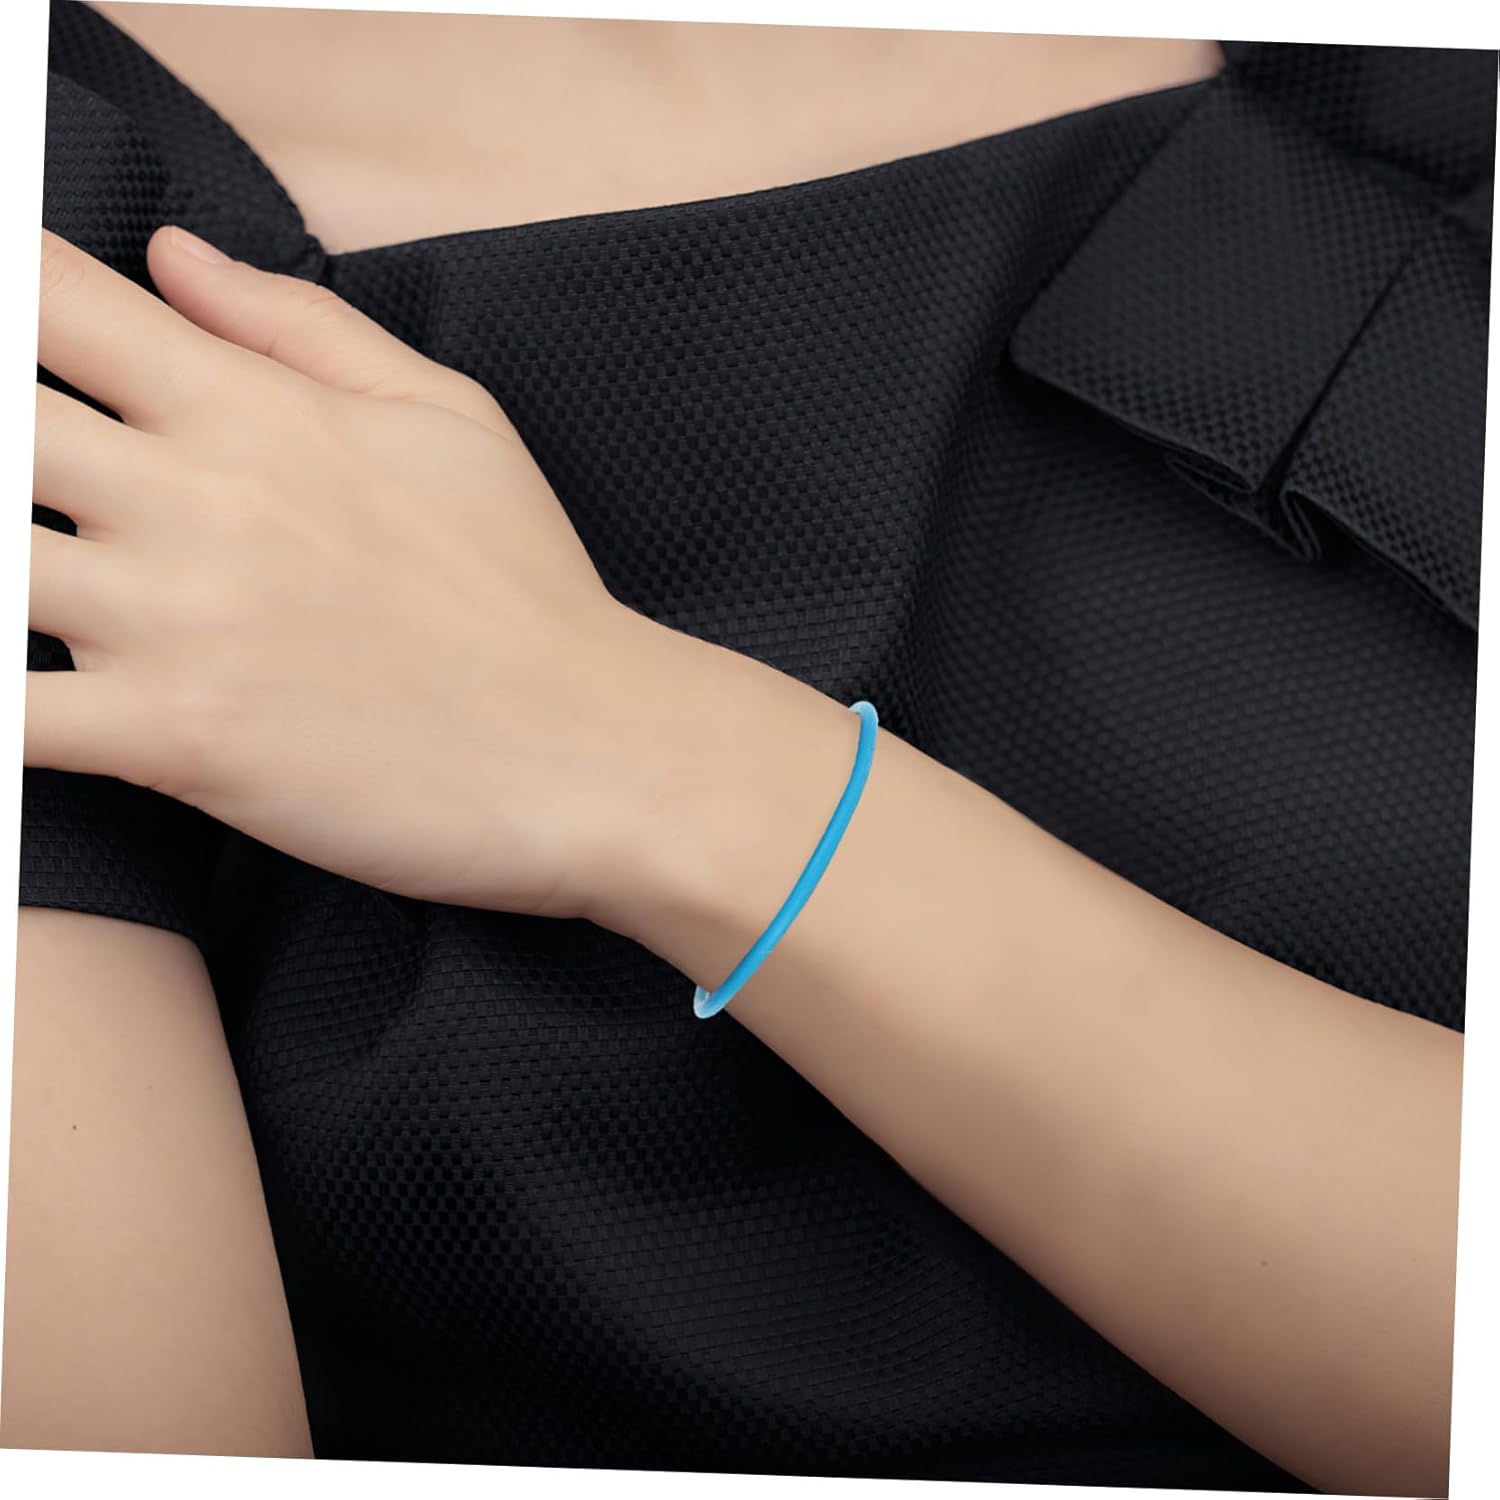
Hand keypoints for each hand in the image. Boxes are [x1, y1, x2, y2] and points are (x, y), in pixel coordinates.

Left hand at [27, 225, 688, 919]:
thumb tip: (170, 255)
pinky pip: (9, 721)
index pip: (48, 296)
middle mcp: (192, 494)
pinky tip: (22, 710)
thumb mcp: (451, 415)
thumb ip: (300, 326)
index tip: (20, 347)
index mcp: (250, 405)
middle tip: (34, 492)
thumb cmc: (531, 588)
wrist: (596, 750)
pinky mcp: (175, 739)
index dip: (3, 298)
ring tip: (32, 595)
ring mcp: (175, 617)